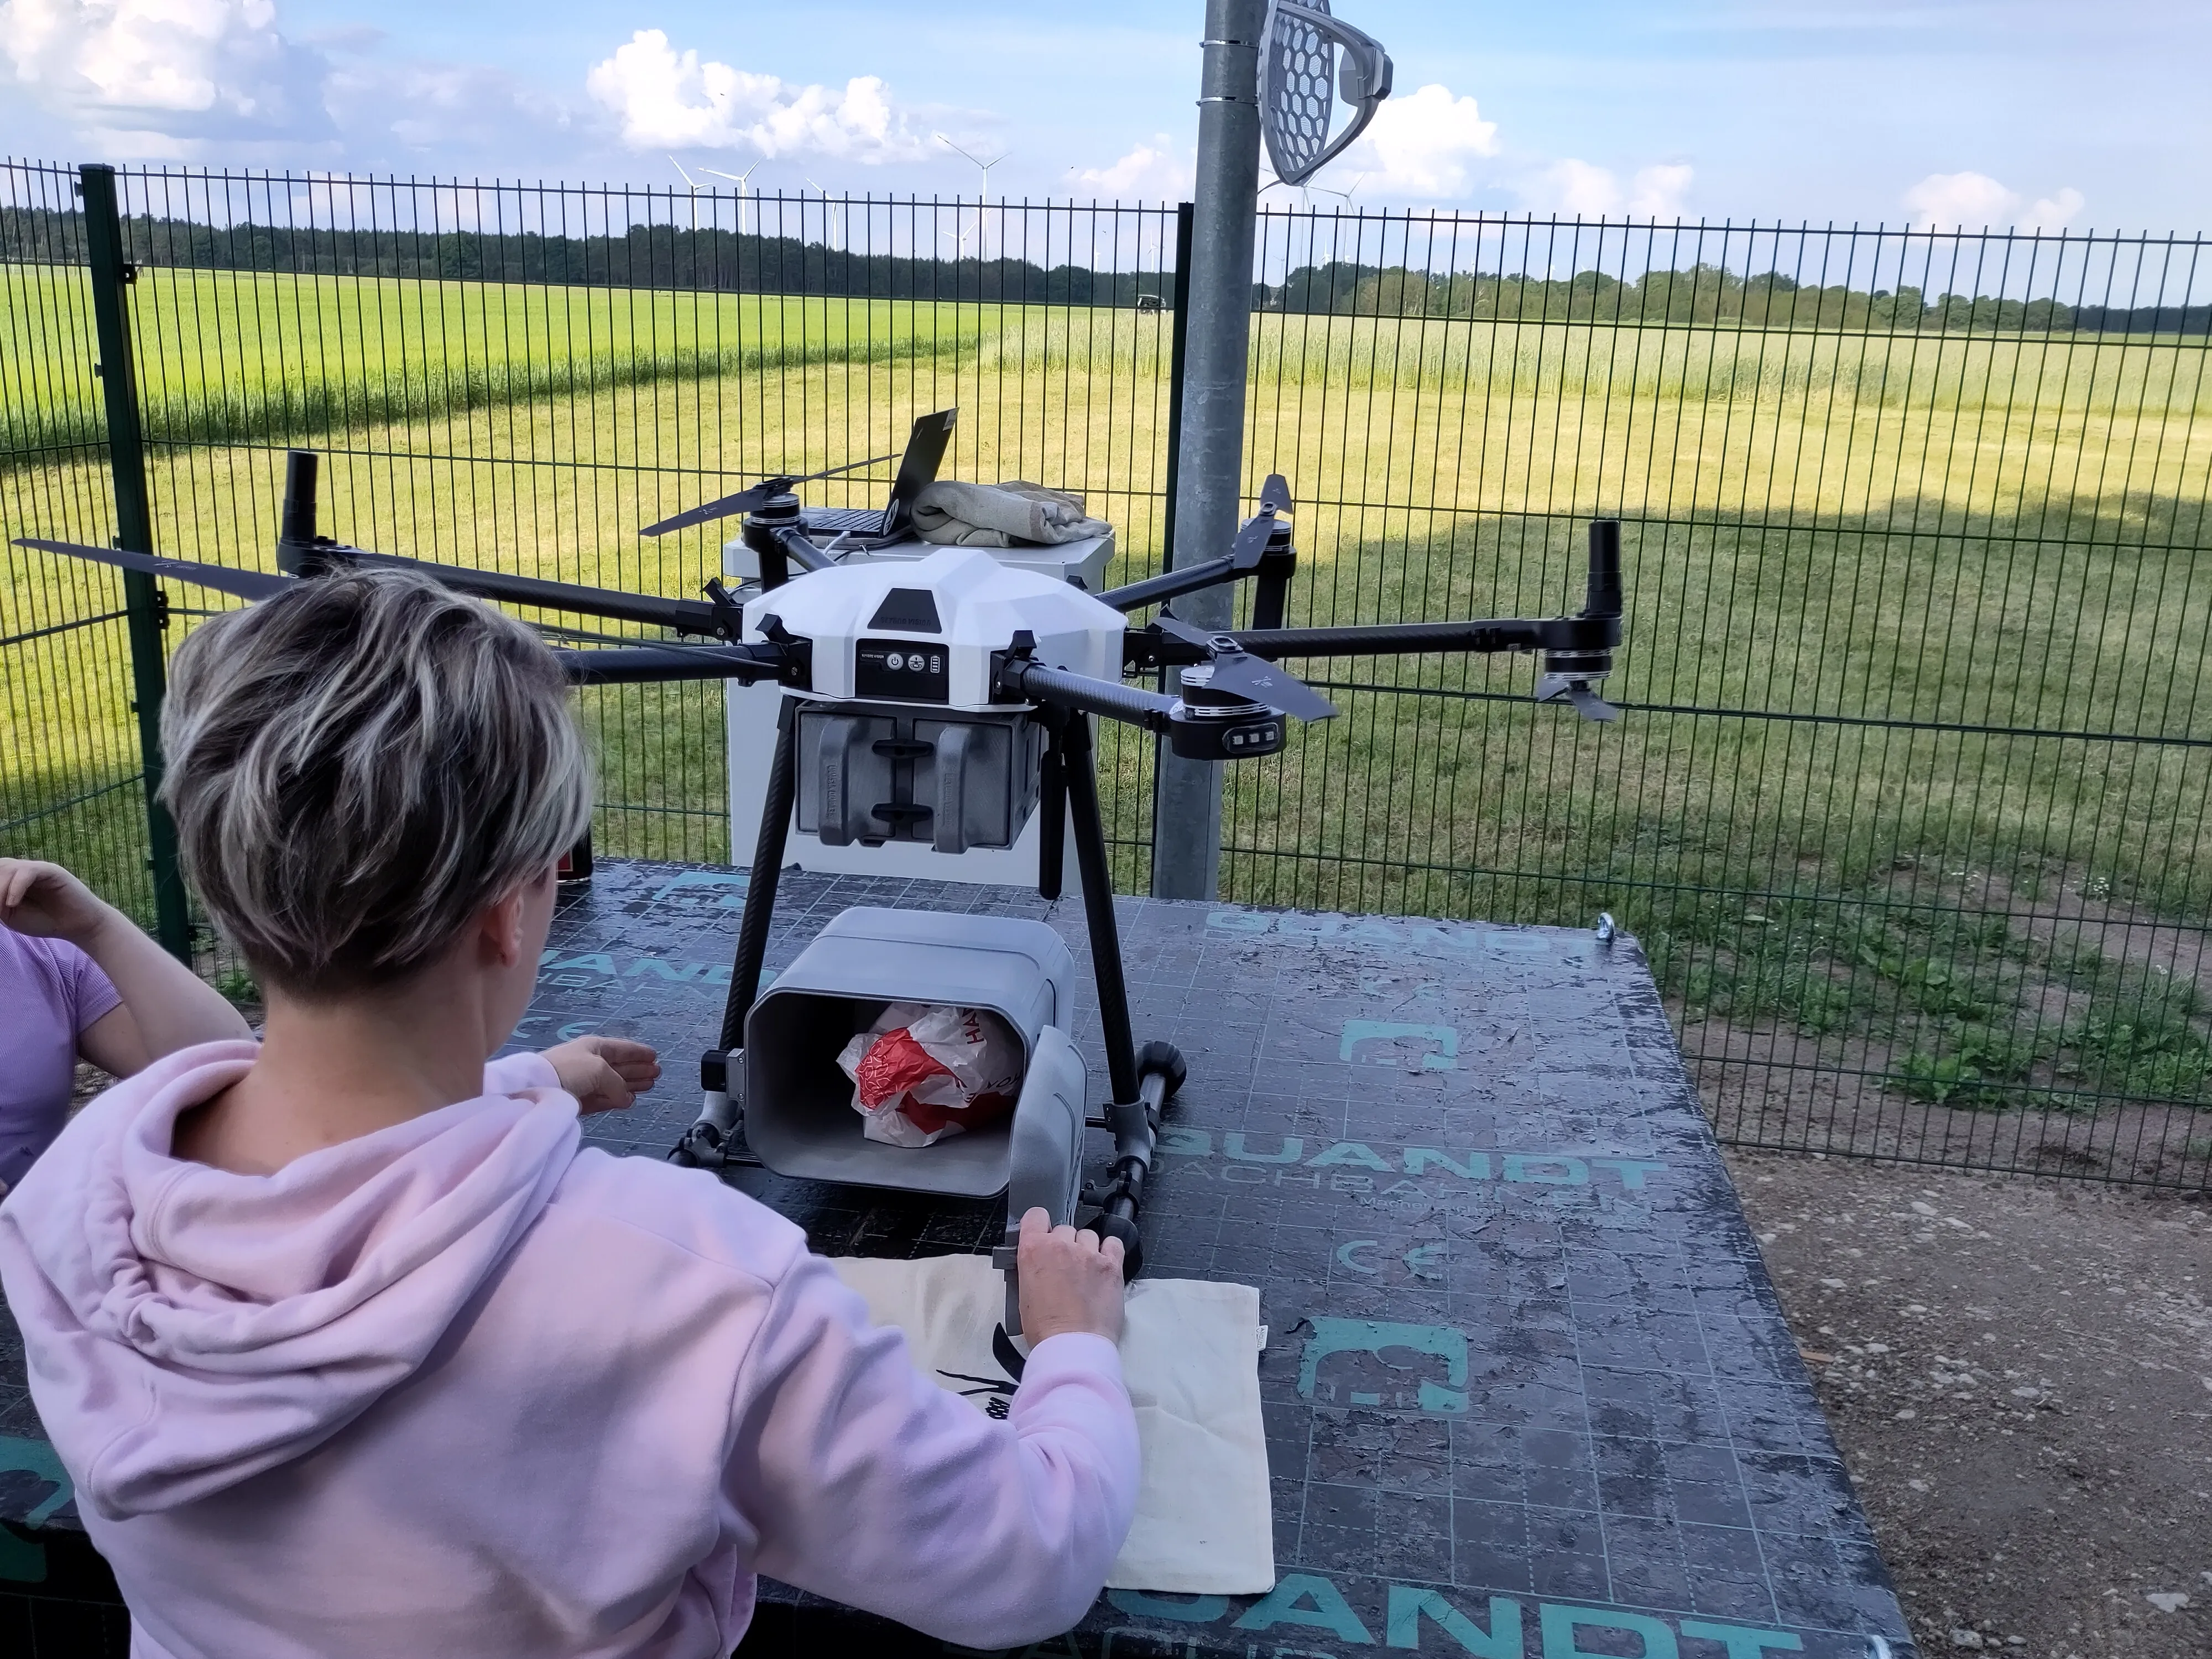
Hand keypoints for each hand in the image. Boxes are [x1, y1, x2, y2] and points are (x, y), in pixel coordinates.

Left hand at [0, 859, 112, 945]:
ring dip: (0, 888)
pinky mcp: (52, 871)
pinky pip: (27, 872)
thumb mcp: (10, 915)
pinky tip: (13, 904)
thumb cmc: (45, 921)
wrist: (77, 926)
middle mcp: (22, 870)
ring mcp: (37, 869)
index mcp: (12, 879)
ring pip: (7, 867)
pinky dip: (16, 888)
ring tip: (5, 908)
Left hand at [542, 1035, 660, 1113]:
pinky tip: (630, 1100)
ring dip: (632, 1084)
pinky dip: (617, 1099)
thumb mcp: (600, 1069)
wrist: (539, 1088)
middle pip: (620, 1066)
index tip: (655, 1056)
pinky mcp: (580, 1100)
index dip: (638, 1052)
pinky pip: (605, 1098)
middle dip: (638, 1069)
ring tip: (649, 1086)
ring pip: (614, 1083)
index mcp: (594, 1047)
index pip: (621, 1048)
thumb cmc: (571, 1069)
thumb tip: (628, 1099)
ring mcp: (585, 1082)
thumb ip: (618, 1084)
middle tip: (656, 1073)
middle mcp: (590, 1062)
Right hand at [1015, 1206, 1125, 1345]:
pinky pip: (1113, 1243)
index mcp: (1033, 1250)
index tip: (1043, 1235)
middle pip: (1064, 1229)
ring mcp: (1088, 1253)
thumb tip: (1040, 1264)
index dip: (1040, 1225)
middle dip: (1064, 1246)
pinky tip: (1104, 1266)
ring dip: (1086, 1249)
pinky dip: (1109, 1251)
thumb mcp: (1023, 1295)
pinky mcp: (1111, 1264)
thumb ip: (1032, 1269)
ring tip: (1086, 1273)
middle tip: (1065, 1269)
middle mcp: (1060, 1245)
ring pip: (1088, 1235)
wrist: (1072, 1347)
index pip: (1036, 1215)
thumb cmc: (1045, 1329)